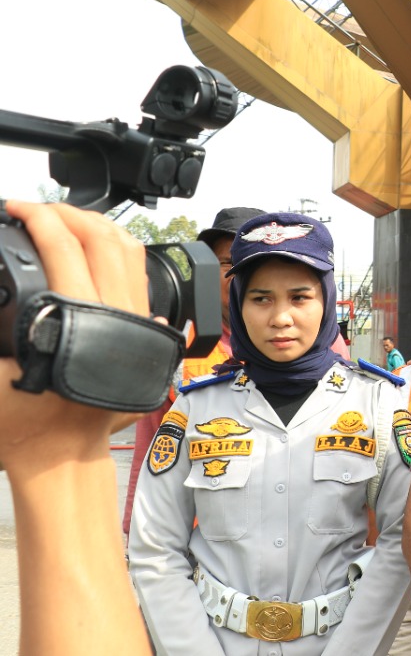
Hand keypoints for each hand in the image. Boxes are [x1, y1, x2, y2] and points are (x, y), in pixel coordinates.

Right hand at [0, 201, 146, 475]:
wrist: (61, 454)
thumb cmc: (21, 422)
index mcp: (78, 319)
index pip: (64, 247)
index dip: (37, 217)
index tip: (14, 208)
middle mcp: (116, 314)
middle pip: (101, 237)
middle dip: (65, 212)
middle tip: (32, 208)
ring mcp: (136, 319)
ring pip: (127, 250)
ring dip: (94, 223)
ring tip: (61, 216)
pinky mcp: (144, 328)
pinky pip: (139, 272)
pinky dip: (117, 246)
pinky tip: (94, 241)